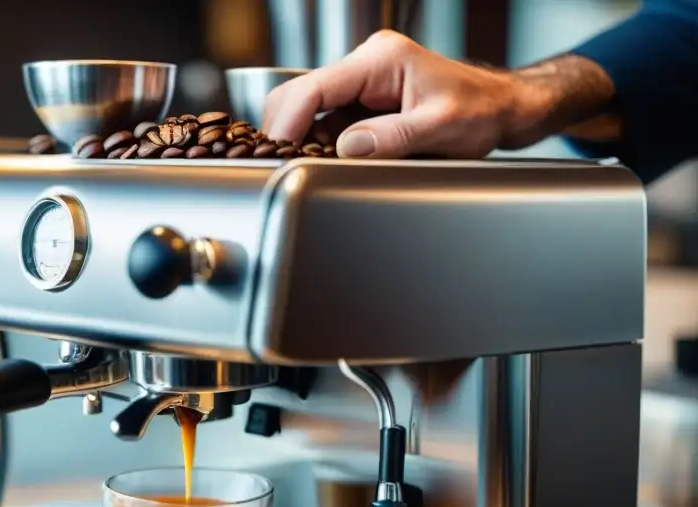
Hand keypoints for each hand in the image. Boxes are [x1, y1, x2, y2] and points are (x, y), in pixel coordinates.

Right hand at [262, 30, 615, 158]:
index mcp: (380, 60)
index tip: (279, 154)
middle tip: (284, 167)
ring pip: (306, 111)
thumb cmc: (481, 110)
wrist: (502, 108)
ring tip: (308, 169)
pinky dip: (317, 146)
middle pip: (298, 94)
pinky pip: (325, 123)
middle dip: (285, 131)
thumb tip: (347, 148)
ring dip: (302, 142)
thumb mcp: (440, 127)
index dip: (288, 123)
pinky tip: (326, 163)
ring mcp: (361, 85)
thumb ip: (392, 137)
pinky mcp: (362, 105)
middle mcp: (365, 66)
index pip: (312, 88)